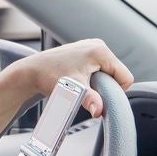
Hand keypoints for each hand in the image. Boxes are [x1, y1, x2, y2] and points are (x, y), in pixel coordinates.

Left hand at [9, 39, 133, 117]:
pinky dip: (91, 76)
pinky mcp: (83, 50)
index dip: (115, 92)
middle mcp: (97, 44)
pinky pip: (98, 67)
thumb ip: (89, 100)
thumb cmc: (49, 77)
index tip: (97, 96)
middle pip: (116, 74)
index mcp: (100, 51)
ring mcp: (90, 45)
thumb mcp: (73, 90)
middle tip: (86, 90)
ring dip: (98, 82)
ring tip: (79, 84)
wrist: (31, 71)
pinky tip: (77, 79)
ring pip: (107, 71)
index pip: (125, 77)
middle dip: (105, 86)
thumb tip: (98, 111)